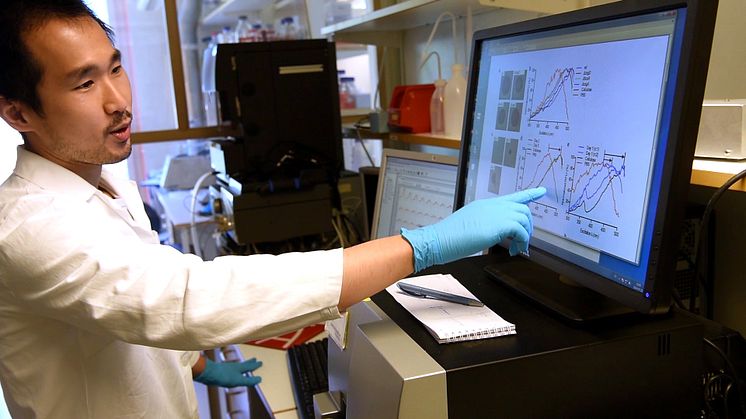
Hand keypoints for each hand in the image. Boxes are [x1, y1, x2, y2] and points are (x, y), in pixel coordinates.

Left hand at [194, 358, 261, 387]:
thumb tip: (259, 379)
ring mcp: (227, 368)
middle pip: (244, 363)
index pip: (250, 366)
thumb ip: (249, 380)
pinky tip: (231, 373)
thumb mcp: (239, 380)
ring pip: (237, 365)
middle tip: (255, 359)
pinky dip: (234, 370)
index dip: (255, 365)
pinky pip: (231, 369)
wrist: (208, 373)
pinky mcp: (221, 371)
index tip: (260, 362)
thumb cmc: (224, 376)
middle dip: (250, 362)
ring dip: (242, 365)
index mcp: (240, 368)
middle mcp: (234, 366)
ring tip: (244, 365)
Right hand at [401, 187, 545, 271]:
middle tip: (523, 241)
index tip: (541, 191)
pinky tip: (514, 250)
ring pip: (524, 219)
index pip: (512, 196)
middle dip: (528, 226)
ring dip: (525, 236)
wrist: (440, 239)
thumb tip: (495, 233)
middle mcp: (493, 205)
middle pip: (523, 209)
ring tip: (517, 248)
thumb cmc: (449, 237)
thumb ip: (485, 224)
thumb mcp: (469, 225)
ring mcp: (497, 213)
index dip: (529, 194)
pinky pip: (521, 230)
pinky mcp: (500, 224)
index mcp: (485, 204)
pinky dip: (522, 242)